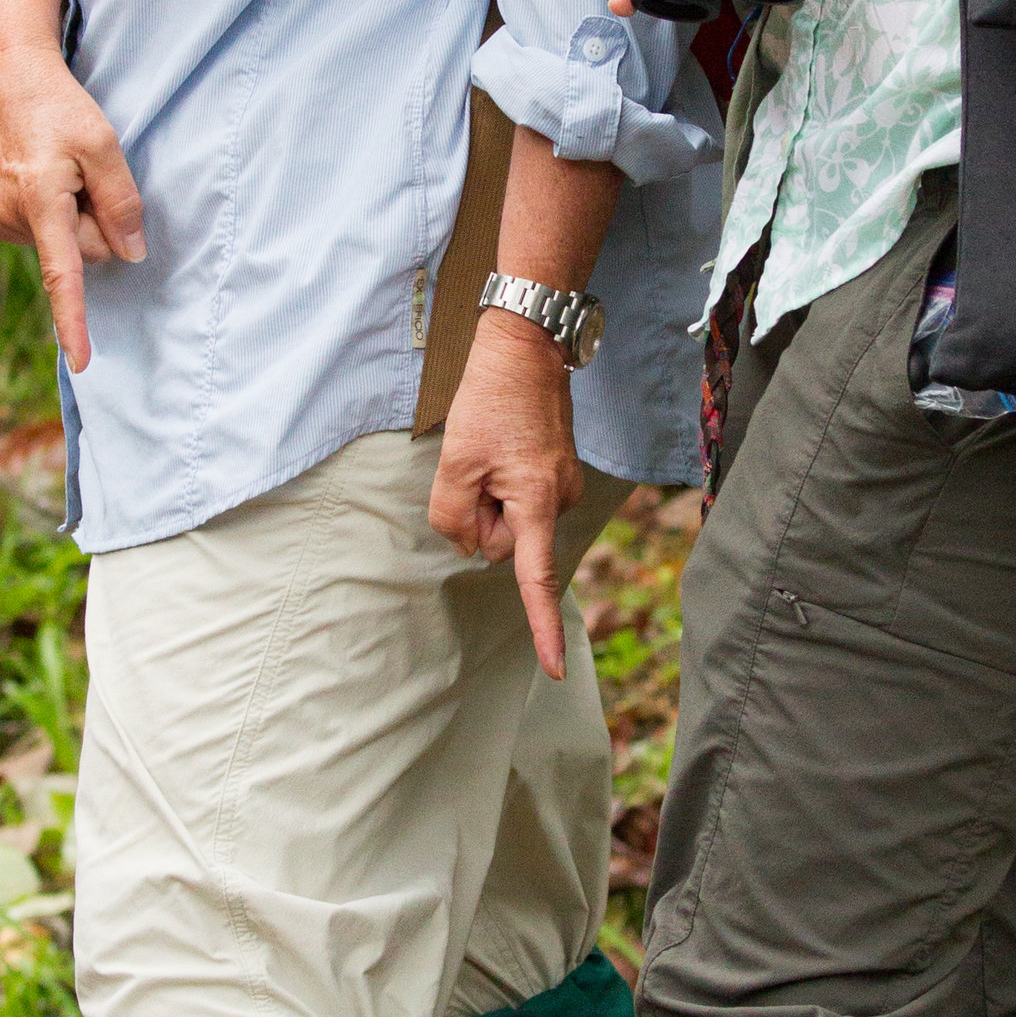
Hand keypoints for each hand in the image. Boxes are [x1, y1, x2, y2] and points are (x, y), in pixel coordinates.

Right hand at [0, 31, 144, 374]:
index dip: (74, 321)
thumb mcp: (103, 143)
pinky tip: (48, 176)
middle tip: (87, 173)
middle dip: (98, 224)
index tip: (81, 361)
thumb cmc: (57, 105)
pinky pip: (49, 234)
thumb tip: (131, 254)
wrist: (5, 77)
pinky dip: (59, 212)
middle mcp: (11, 219)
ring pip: (67, 244)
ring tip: (61, 167)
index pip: (64, 275)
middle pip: (85, 253)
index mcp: (40, 202)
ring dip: (76, 214)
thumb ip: (122, 202)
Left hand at [430, 309, 582, 673]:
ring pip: (509, 517)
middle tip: (474, 465)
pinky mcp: (556, 473)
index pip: (538, 580)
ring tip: (490, 447)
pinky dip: (500, 481)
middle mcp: (560, 500)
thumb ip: (453, 517)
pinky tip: (500, 446)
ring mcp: (562, 487)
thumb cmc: (491, 400)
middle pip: (504, 542)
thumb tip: (472, 544)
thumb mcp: (455, 461)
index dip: (544, 627)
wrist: (527, 349)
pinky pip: (518, 497)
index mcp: (538, 503)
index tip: (553, 667)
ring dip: (489, 493)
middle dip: (481, 515)